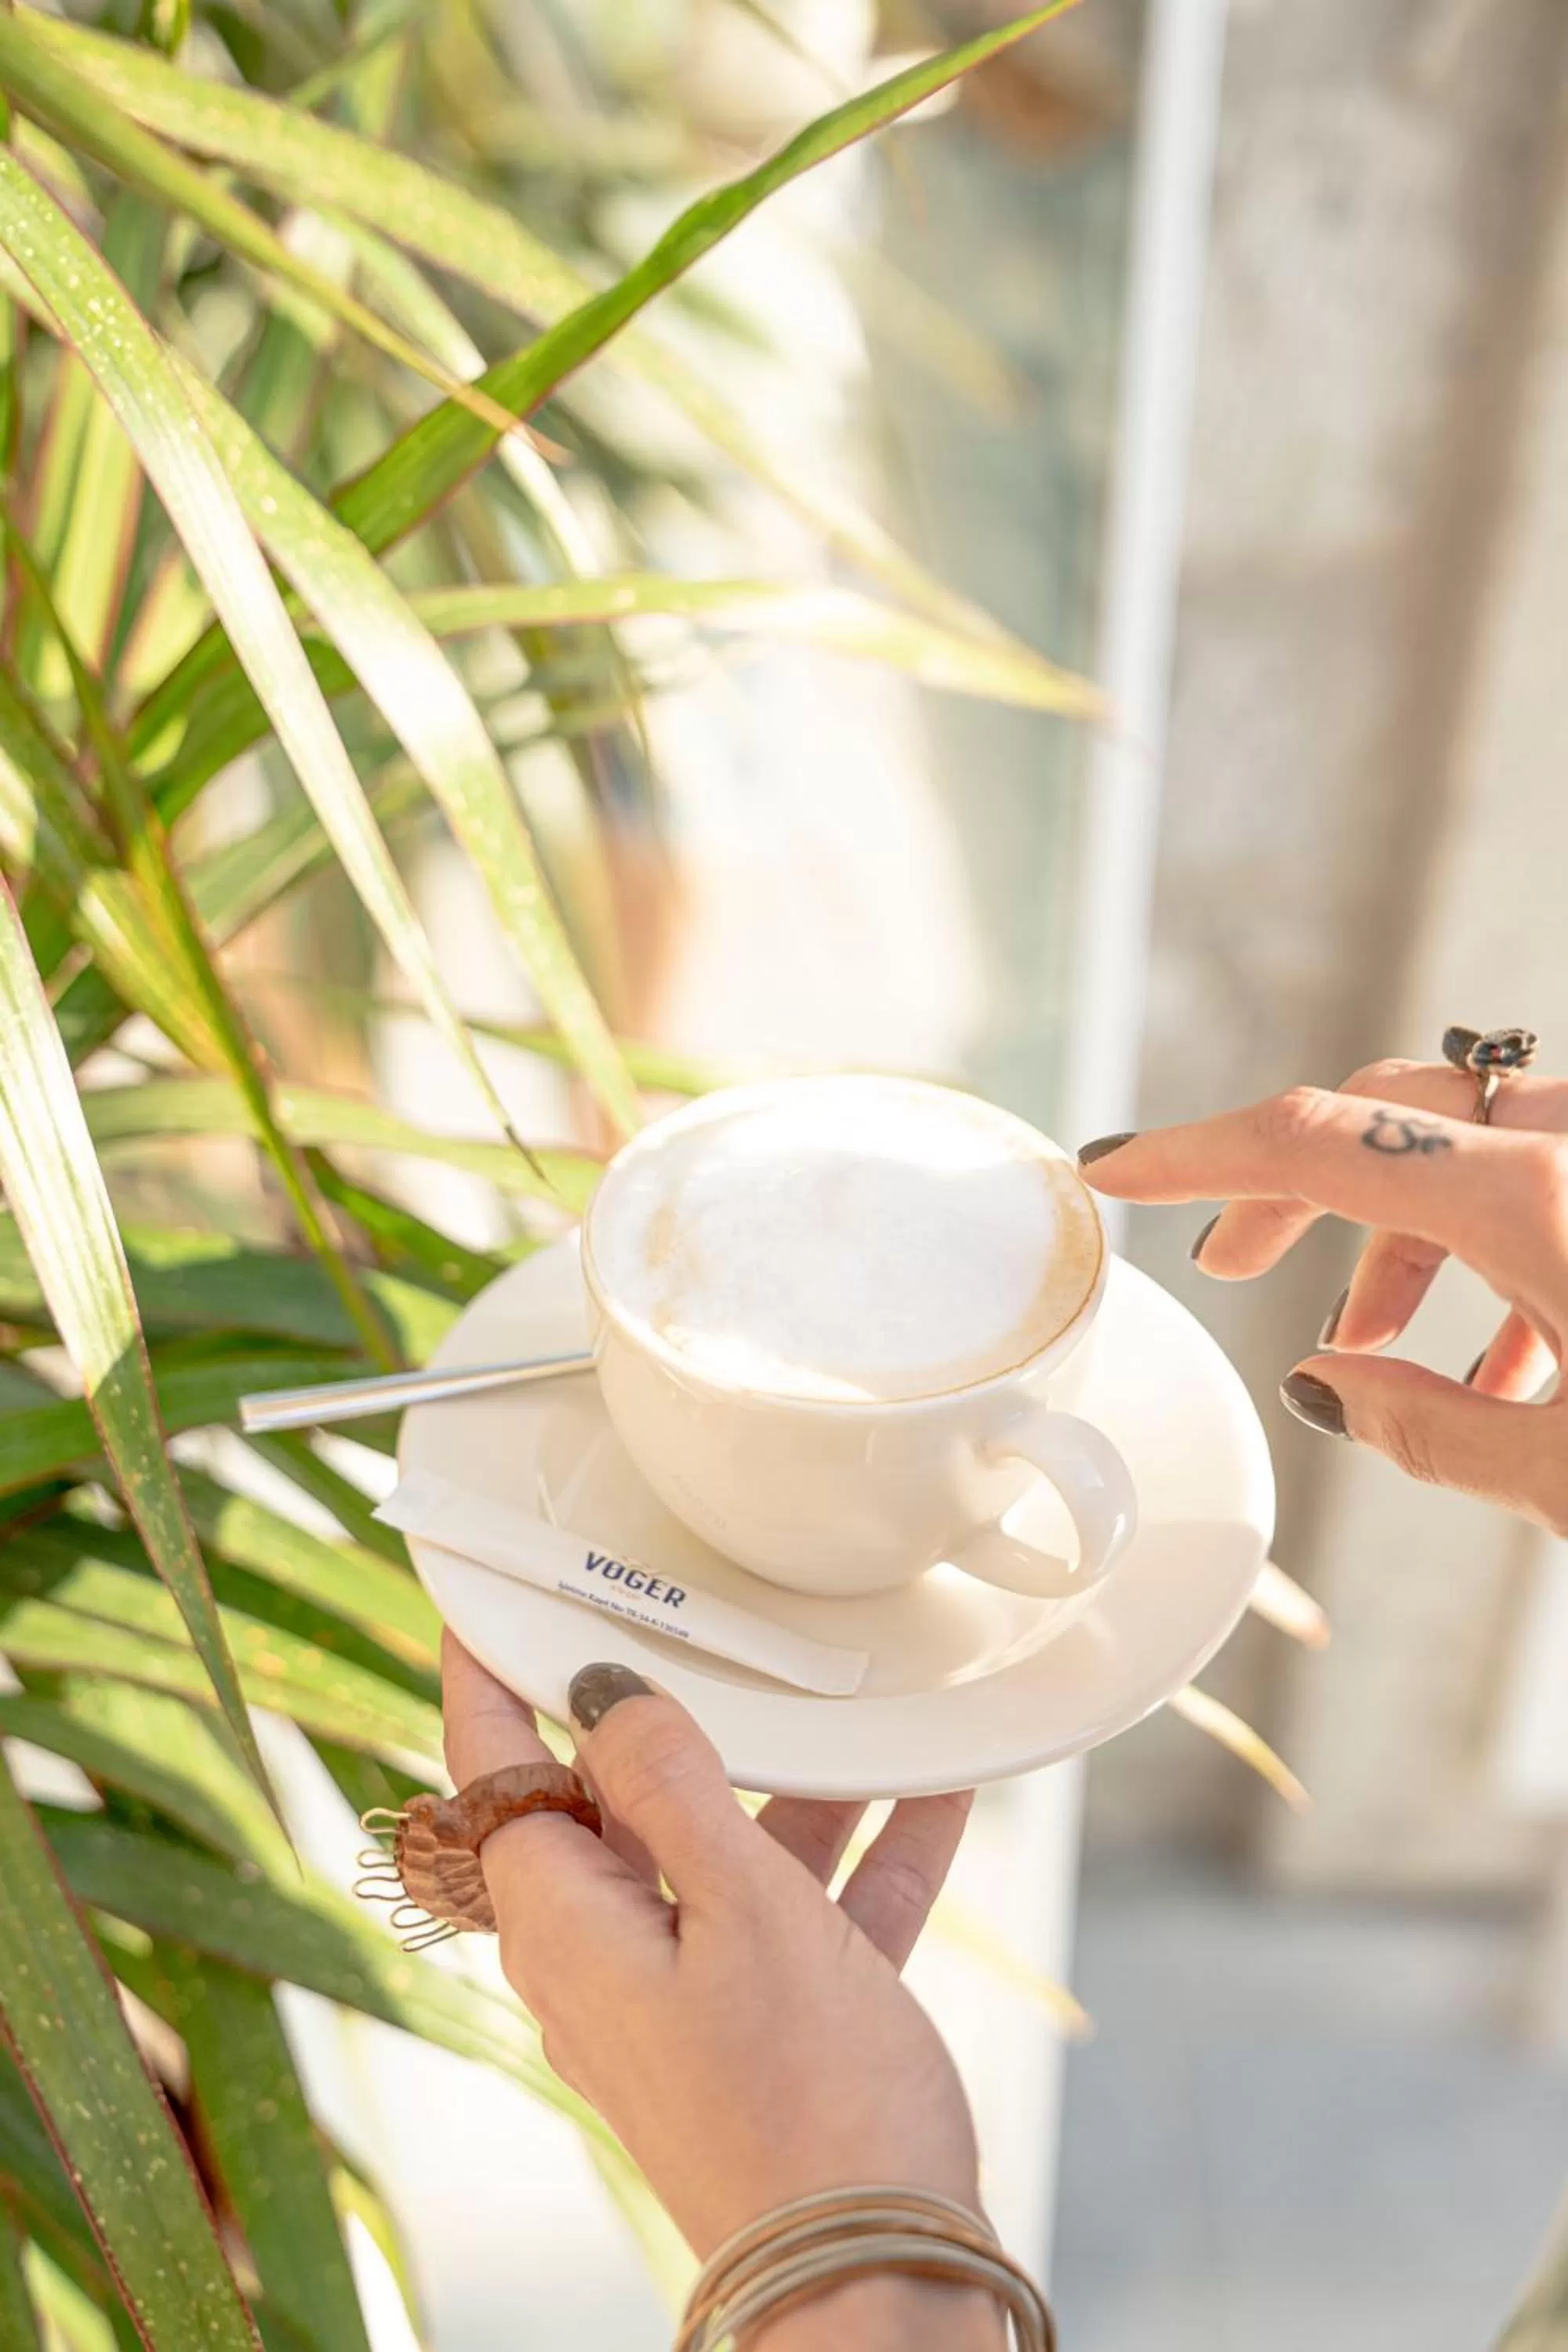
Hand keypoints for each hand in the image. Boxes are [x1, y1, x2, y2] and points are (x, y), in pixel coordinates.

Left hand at [442, 1637, 1002, 2349]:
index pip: (494, 1774)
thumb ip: (672, 1787)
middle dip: (661, 1713)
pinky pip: (804, 1911)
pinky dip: (859, 1852)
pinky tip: (933, 1792)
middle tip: (687, 1621)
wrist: (877, 2281)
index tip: (479, 1602)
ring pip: (724, 1849)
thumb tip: (609, 1691)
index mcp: (569, 1927)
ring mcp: (691, 1994)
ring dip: (791, 1780)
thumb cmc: (803, 2104)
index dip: (482, 1680)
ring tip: (850, 1701)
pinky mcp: (768, 2025)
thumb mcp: (743, 1911)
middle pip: (615, 1803)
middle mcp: (612, 1958)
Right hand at [1079, 1057, 1567, 1532]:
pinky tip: (1494, 1362)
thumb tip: (1327, 1391)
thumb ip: (1433, 1429)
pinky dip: (1492, 1248)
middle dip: (1286, 1190)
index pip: (1316, 1142)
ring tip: (1361, 1336)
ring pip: (1468, 1141)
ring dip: (1397, 1234)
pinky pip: (1548, 1175)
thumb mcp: (1565, 1475)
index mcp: (1535, 1196)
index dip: (1195, 1156)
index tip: (1117, 1169)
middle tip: (1226, 1263)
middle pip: (1382, 1116)